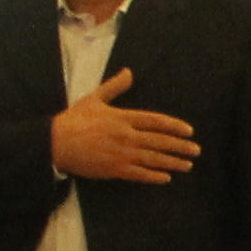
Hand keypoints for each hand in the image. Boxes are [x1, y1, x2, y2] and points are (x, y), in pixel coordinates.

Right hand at [51, 68, 197, 182]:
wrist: (54, 143)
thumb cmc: (74, 120)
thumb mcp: (94, 99)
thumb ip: (114, 87)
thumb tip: (129, 72)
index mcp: (123, 117)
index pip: (156, 121)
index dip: (175, 126)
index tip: (189, 131)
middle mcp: (126, 135)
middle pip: (160, 141)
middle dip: (180, 146)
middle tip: (196, 150)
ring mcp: (121, 154)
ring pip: (153, 159)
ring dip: (172, 162)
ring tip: (188, 165)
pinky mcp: (113, 169)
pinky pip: (139, 174)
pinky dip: (154, 176)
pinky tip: (166, 178)